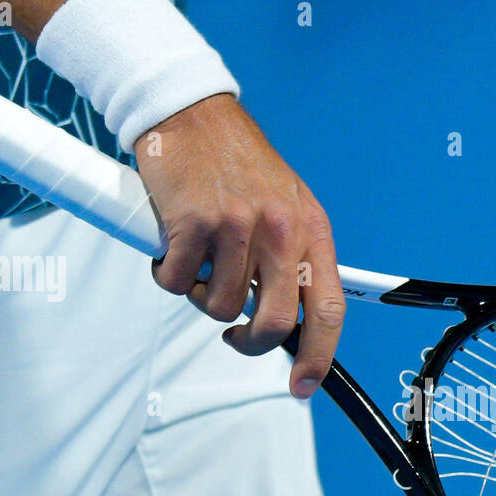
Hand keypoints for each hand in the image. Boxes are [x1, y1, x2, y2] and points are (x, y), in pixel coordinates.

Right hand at [134, 94, 343, 398]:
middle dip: (248, 342)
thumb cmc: (235, 163)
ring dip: (199, 292)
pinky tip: (173, 242)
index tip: (304, 384)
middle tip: (232, 332)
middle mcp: (281, 229)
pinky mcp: (194, 222)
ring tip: (199, 255)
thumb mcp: (284, 205)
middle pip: (270, 323)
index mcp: (311, 228)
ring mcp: (238, 225)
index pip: (328, 308)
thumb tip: (287, 320)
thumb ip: (291, 259)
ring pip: (217, 305)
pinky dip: (168, 272)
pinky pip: (176, 281)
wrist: (190, 111)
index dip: (318, 356)